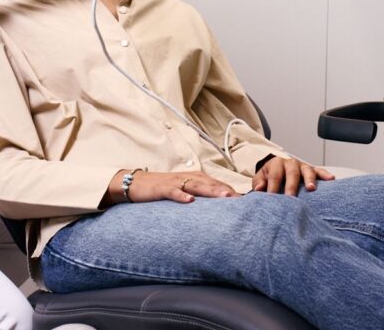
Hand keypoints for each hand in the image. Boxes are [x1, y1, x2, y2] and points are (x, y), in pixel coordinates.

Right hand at [114, 170, 240, 204]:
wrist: (135, 183)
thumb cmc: (163, 188)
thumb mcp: (184, 190)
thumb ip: (201, 196)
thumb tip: (219, 207)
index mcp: (195, 178)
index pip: (217, 184)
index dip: (231, 191)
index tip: (247, 201)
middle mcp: (187, 177)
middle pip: (210, 183)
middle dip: (226, 191)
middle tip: (242, 200)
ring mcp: (175, 182)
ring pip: (196, 185)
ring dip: (211, 190)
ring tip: (224, 197)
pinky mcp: (161, 188)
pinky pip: (173, 191)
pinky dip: (181, 195)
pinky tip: (190, 200)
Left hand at [252, 156, 334, 195]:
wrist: (278, 168)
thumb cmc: (269, 177)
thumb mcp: (261, 178)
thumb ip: (259, 182)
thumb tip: (259, 189)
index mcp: (276, 164)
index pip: (274, 176)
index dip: (272, 187)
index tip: (271, 198)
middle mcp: (290, 163)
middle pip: (291, 173)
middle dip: (291, 185)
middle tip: (291, 197)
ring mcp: (302, 166)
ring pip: (307, 170)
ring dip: (310, 179)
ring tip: (311, 189)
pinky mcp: (312, 170)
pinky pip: (319, 171)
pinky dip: (325, 174)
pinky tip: (331, 179)